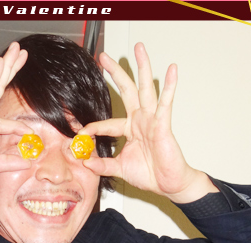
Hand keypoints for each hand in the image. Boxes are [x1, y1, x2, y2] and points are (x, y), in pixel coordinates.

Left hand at [80, 43, 217, 202]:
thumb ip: (102, 165)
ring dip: (142, 68)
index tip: (79, 133)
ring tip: (139, 49)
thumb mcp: (119, 169)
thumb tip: (85, 162)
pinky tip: (171, 70)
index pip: (106, 123)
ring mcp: (152, 120)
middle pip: (126, 91)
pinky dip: (169, 86)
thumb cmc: (149, 174)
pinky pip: (165, 103)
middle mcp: (140, 120)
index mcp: (129, 130)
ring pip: (145, 89)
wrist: (168, 185)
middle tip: (103, 57)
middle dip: (115, 73)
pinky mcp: (163, 125)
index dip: (92, 128)